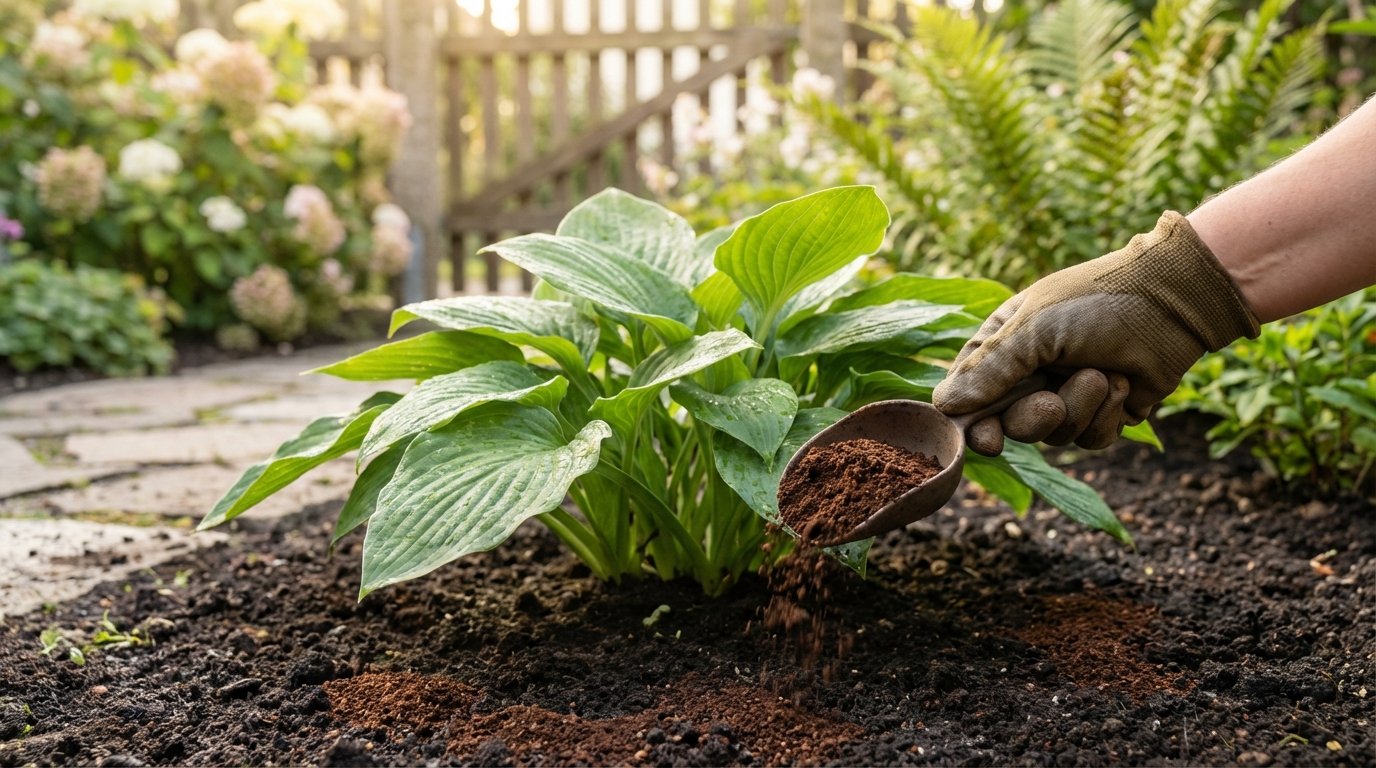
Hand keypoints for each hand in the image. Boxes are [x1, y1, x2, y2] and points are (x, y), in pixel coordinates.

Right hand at [934, 212, 1259, 454]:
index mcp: (1002, 348)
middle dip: (1031, 420)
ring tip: (1103, 374)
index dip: (973, 424)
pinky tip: (1122, 385)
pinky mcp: (1103, 414)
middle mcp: (1029, 376)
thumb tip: (943, 406)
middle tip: (1051, 404)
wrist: (1174, 302)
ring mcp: (1066, 396)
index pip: (968, 397)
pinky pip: (1090, 440)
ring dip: (1079, 408)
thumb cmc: (1096, 301)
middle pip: (1008, 427)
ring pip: (1052, 437)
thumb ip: (990, 368)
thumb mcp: (1035, 328)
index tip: (986, 439)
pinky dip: (1106, 417)